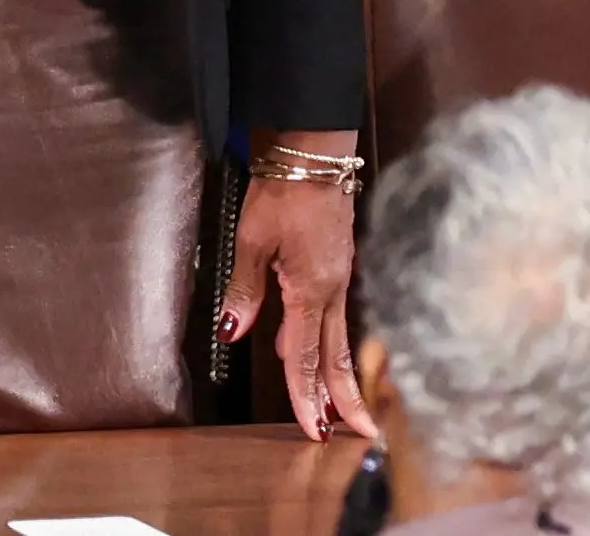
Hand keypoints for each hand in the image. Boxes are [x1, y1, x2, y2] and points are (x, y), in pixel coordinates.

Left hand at [220, 135, 375, 442]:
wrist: (314, 154)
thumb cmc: (284, 192)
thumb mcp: (252, 240)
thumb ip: (244, 289)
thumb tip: (233, 331)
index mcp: (311, 289)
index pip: (307, 356)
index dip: (307, 396)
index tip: (315, 431)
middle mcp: (332, 290)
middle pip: (336, 355)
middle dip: (343, 398)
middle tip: (356, 434)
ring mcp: (340, 277)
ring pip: (337, 336)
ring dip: (333, 372)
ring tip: (330, 407)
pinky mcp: (338, 263)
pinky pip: (331, 312)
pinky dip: (322, 338)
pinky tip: (300, 345)